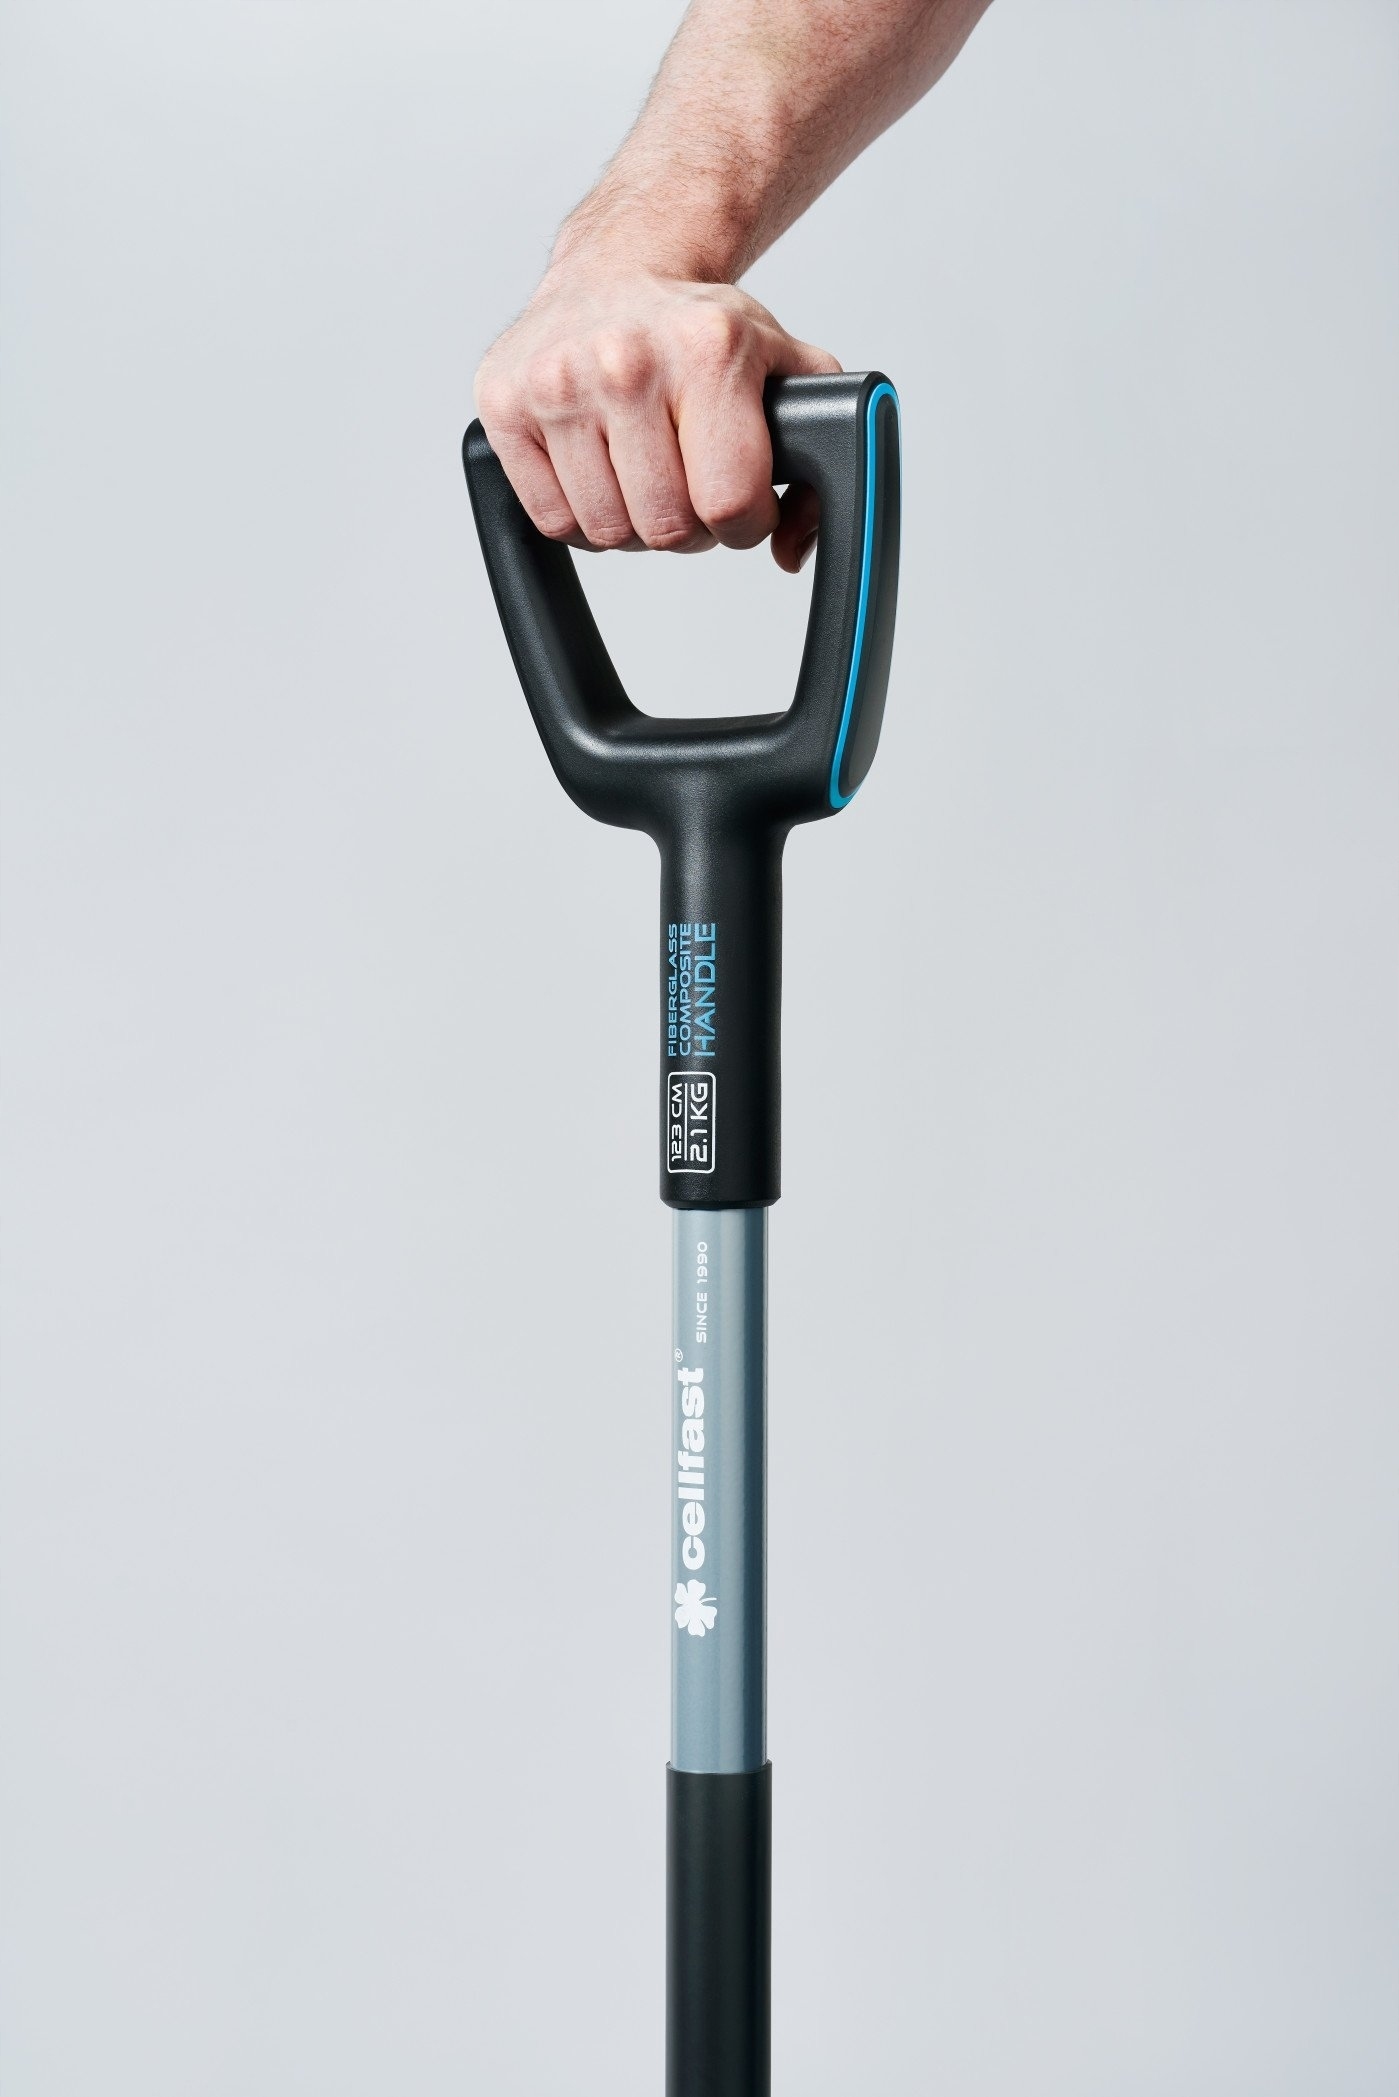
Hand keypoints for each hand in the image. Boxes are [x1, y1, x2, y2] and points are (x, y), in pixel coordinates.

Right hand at [473, 257, 838, 571]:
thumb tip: (791, 548)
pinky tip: (599, 473)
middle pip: (666, 528)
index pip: (729, 503)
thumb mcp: (785, 367)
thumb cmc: (698, 328)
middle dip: (690, 527)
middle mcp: (625, 360)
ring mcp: (556, 381)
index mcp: (707, 348)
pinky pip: (551, 521)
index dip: (744, 522)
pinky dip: (581, 517)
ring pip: (607, 533)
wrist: (617, 267)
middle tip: (689, 484)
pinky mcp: (503, 402)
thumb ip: (822, 452)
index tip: (740, 500)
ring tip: (643, 473)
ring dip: (633, 524)